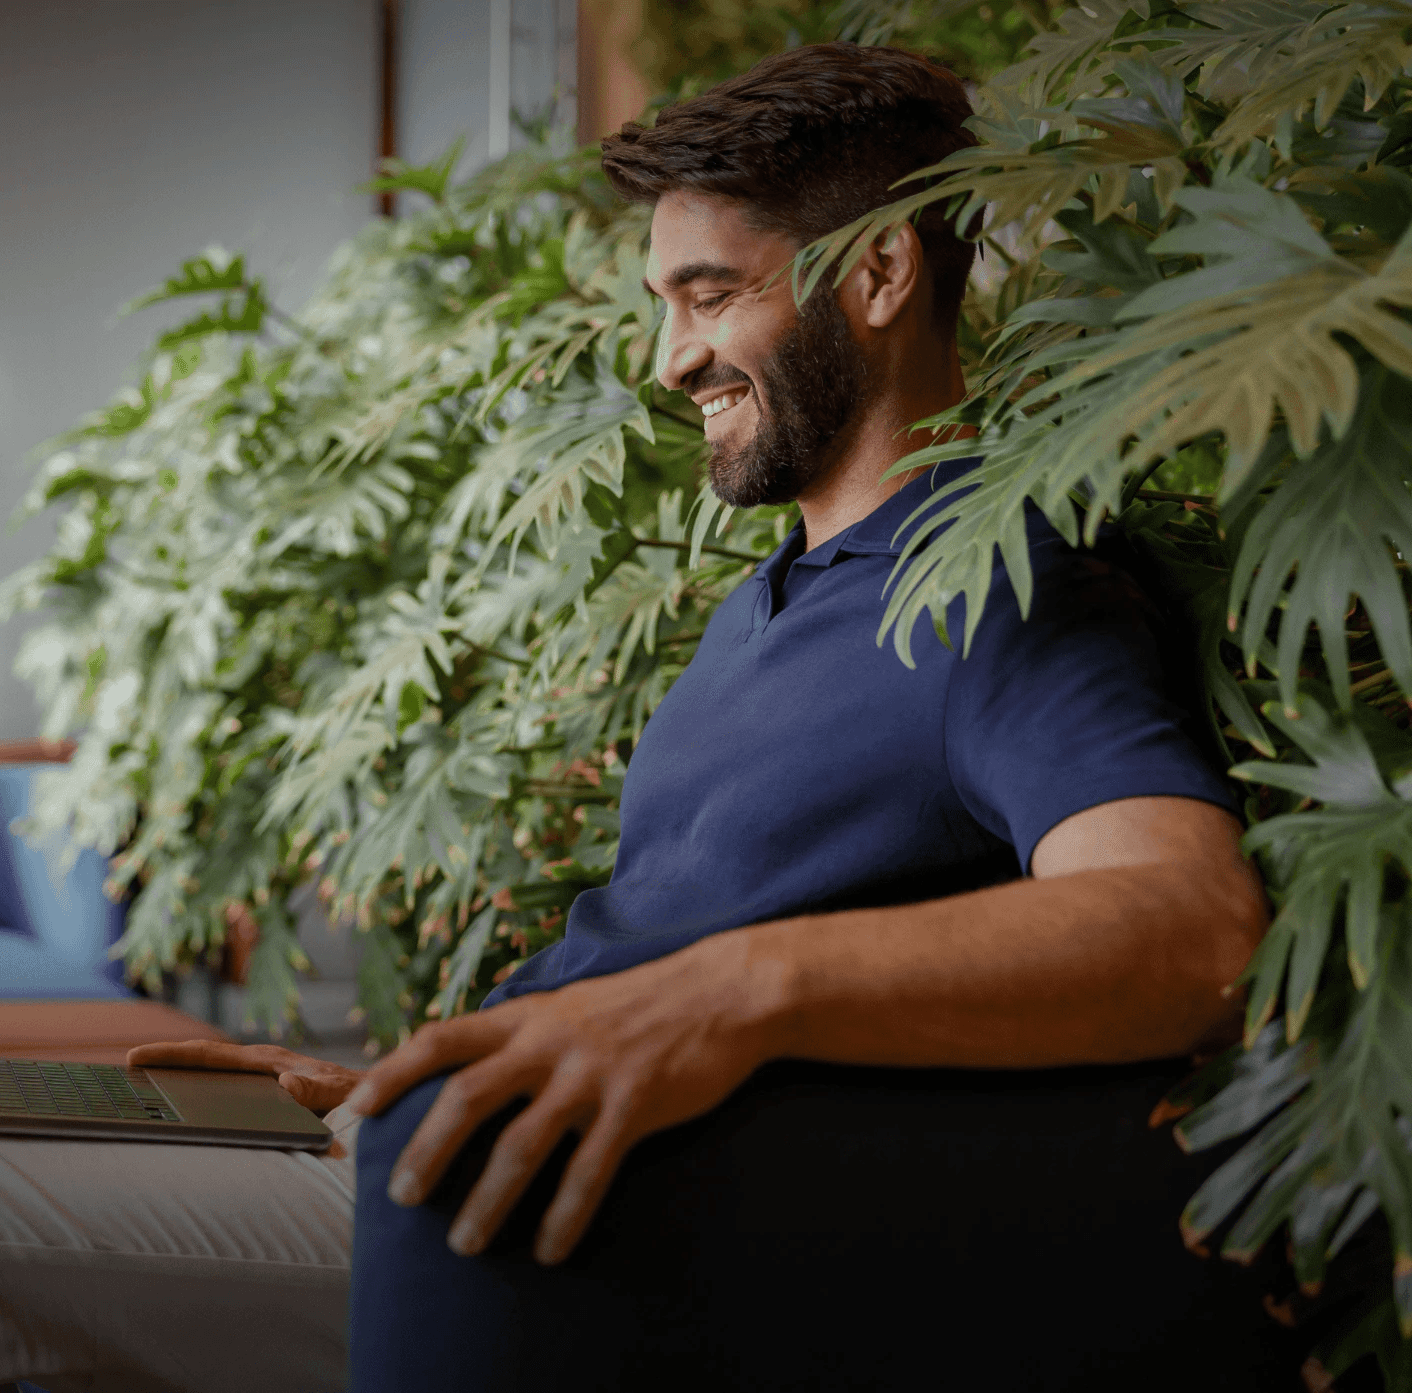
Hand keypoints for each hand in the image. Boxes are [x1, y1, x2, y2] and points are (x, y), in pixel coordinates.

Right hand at [126, 1039, 363, 1115]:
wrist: (382, 1096)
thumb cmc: (361, 1096)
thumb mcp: (340, 1095)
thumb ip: (317, 1089)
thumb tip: (284, 1082)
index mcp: (268, 1063)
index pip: (211, 1054)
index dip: (172, 1054)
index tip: (135, 1056)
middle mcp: (263, 1066)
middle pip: (204, 1059)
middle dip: (165, 1060)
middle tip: (124, 1068)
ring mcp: (266, 1077)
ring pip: (214, 1074)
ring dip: (181, 1076)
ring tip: (142, 1089)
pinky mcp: (271, 1091)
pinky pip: (228, 1089)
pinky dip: (203, 1092)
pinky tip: (186, 1111)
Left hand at [346, 931, 776, 1264]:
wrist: (722, 992)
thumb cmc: (643, 1003)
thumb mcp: (572, 1003)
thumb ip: (525, 1032)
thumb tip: (473, 1065)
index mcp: (529, 1015)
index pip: (442, 1037)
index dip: (393, 1072)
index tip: (356, 1108)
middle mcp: (550, 1042)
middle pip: (467, 1097)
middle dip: (428, 1152)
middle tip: (404, 1197)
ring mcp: (591, 1074)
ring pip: (521, 1147)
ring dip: (486, 1202)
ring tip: (465, 1243)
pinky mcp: (635, 1104)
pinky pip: (589, 1172)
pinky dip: (564, 1216)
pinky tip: (549, 1250)